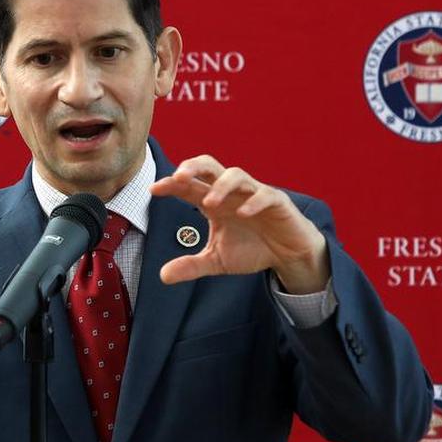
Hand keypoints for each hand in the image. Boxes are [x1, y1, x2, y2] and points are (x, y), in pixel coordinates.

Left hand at [149, 155, 328, 293]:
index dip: (171, 184)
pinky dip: (253, 202)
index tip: (153, 189)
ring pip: (236, 174)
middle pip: (209, 165)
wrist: (288, 255)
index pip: (189, 186)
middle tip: (178, 177)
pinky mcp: (277, 202)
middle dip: (193, 166)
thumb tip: (162, 276)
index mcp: (213, 202)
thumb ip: (191, 266)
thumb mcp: (217, 261)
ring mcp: (253, 194)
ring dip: (221, 186)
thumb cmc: (251, 248)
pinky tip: (243, 213)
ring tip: (208, 204)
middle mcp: (230, 193)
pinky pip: (265, 194)